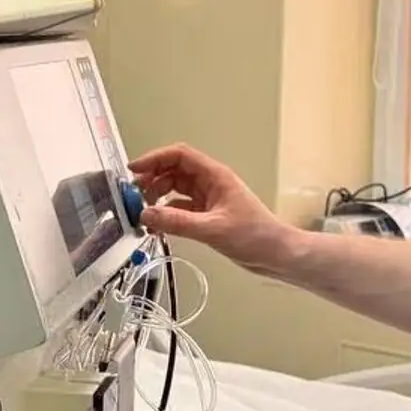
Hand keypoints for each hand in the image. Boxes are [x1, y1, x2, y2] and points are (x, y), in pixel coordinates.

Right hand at [127, 143, 294, 276]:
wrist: (277, 254)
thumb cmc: (254, 236)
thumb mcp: (212, 229)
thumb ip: (177, 222)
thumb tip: (146, 215)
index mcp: (215, 175)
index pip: (179, 155)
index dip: (155, 159)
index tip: (134, 171)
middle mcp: (210, 182)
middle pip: (174, 171)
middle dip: (152, 179)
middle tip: (134, 196)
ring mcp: (209, 198)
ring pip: (176, 189)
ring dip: (158, 197)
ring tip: (144, 212)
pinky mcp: (209, 215)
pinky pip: (181, 208)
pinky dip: (167, 213)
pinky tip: (158, 226)